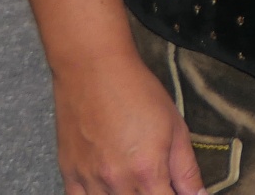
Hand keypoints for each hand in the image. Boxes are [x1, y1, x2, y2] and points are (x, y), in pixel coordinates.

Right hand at [50, 53, 202, 194]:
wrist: (93, 71)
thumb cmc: (138, 92)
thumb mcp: (175, 126)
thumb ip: (186, 168)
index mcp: (148, 171)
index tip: (179, 191)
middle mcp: (117, 182)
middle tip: (158, 181)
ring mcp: (89, 181)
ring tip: (136, 182)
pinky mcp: (69, 175)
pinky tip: (110, 188)